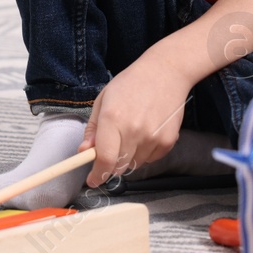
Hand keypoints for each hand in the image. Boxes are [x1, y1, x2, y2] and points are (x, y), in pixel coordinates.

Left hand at [80, 48, 189, 187]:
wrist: (166, 72)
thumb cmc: (131, 83)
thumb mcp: (103, 100)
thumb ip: (92, 129)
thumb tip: (84, 151)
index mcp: (113, 119)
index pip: (104, 159)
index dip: (97, 174)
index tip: (93, 180)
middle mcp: (133, 131)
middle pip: (118, 167)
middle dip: (111, 164)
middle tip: (112, 148)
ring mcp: (152, 137)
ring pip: (134, 164)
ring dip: (128, 157)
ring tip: (132, 132)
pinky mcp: (168, 141)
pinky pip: (150, 159)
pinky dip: (144, 152)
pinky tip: (146, 131)